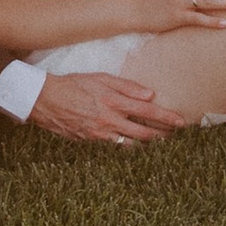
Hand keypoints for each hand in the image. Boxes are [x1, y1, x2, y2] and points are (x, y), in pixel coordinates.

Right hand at [31, 71, 183, 144]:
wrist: (45, 100)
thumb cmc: (74, 84)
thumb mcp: (100, 77)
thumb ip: (126, 86)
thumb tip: (150, 94)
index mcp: (113, 101)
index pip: (147, 111)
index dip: (166, 117)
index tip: (180, 122)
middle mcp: (109, 120)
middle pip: (143, 134)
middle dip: (162, 136)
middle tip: (175, 136)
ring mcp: (100, 134)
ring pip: (131, 145)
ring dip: (147, 145)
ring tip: (159, 143)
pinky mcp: (91, 142)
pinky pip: (114, 148)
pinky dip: (127, 147)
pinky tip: (134, 145)